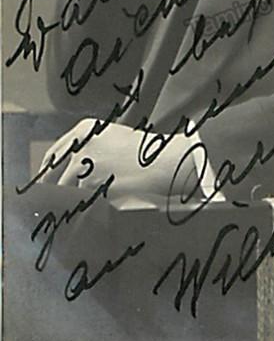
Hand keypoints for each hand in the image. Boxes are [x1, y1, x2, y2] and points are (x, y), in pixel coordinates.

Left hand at [37, 120, 192, 199]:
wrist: (164, 162)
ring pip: (66, 191)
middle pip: (53, 175)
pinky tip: (94, 210)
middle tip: (51, 205)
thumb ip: (86, 150)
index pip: (53, 155)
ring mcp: (84, 164)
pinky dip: (84, 208)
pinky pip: (80, 201)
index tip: (42, 187)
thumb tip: (62, 174)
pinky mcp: (92, 184)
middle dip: (53, 191)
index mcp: (84, 130)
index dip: (46, 174)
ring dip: (71, 201)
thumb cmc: (142, 154)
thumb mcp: (111, 140)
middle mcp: (80, 144)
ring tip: (83, 208)